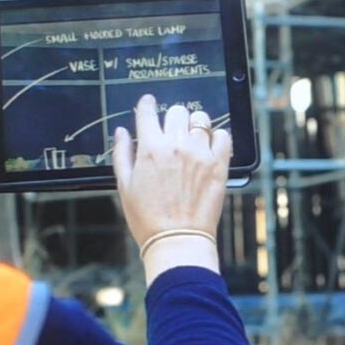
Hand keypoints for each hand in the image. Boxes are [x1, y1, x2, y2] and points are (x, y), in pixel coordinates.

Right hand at [113, 95, 231, 281]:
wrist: (177, 240)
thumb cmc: (148, 218)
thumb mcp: (125, 186)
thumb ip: (122, 154)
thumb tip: (122, 132)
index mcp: (150, 148)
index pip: (148, 112)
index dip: (146, 105)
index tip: (148, 104)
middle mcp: (176, 145)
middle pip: (177, 111)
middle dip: (171, 118)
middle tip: (171, 130)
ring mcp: (200, 153)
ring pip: (201, 119)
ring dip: (194, 124)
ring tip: (192, 138)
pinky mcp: (219, 164)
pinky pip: (223, 136)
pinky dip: (217, 137)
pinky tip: (210, 147)